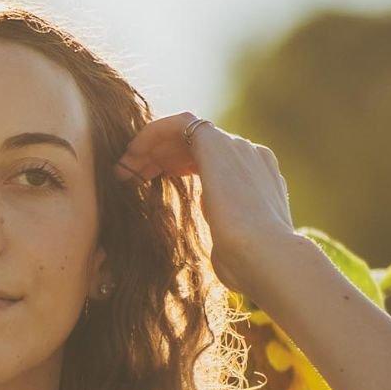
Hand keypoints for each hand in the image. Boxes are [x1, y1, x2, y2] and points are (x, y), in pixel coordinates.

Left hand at [111, 113, 297, 295]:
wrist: (267, 258)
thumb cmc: (249, 267)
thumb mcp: (233, 246)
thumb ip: (225, 233)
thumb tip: (220, 242)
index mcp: (258, 179)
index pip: (212, 160)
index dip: (176, 166)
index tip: (149, 183)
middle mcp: (251, 157)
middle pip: (196, 143)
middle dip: (159, 155)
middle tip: (129, 175)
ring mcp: (238, 147)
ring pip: (186, 131)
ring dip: (151, 146)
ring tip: (124, 167)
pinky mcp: (219, 145)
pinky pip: (180, 122)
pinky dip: (153, 132)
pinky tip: (132, 153)